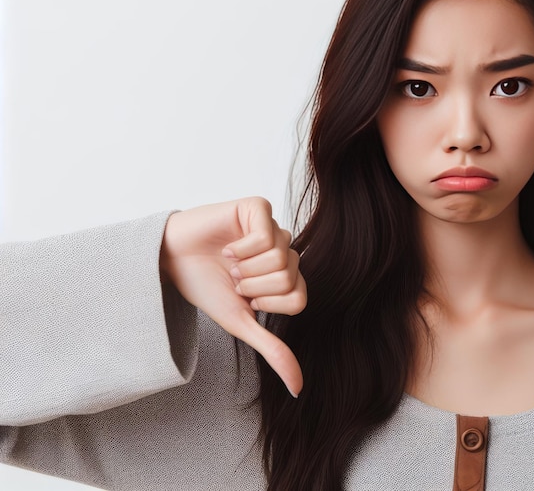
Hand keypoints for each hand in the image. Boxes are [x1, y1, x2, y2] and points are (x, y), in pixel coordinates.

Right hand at [159, 197, 305, 396]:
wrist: (173, 260)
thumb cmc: (206, 287)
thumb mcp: (240, 322)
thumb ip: (272, 349)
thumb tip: (298, 389)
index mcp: (285, 276)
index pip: (298, 299)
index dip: (265, 304)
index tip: (244, 296)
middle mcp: (284, 250)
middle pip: (287, 279)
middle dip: (251, 286)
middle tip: (232, 277)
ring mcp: (273, 227)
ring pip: (279, 258)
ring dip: (244, 268)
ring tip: (228, 262)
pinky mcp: (258, 208)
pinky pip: (266, 235)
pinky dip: (240, 249)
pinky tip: (227, 246)